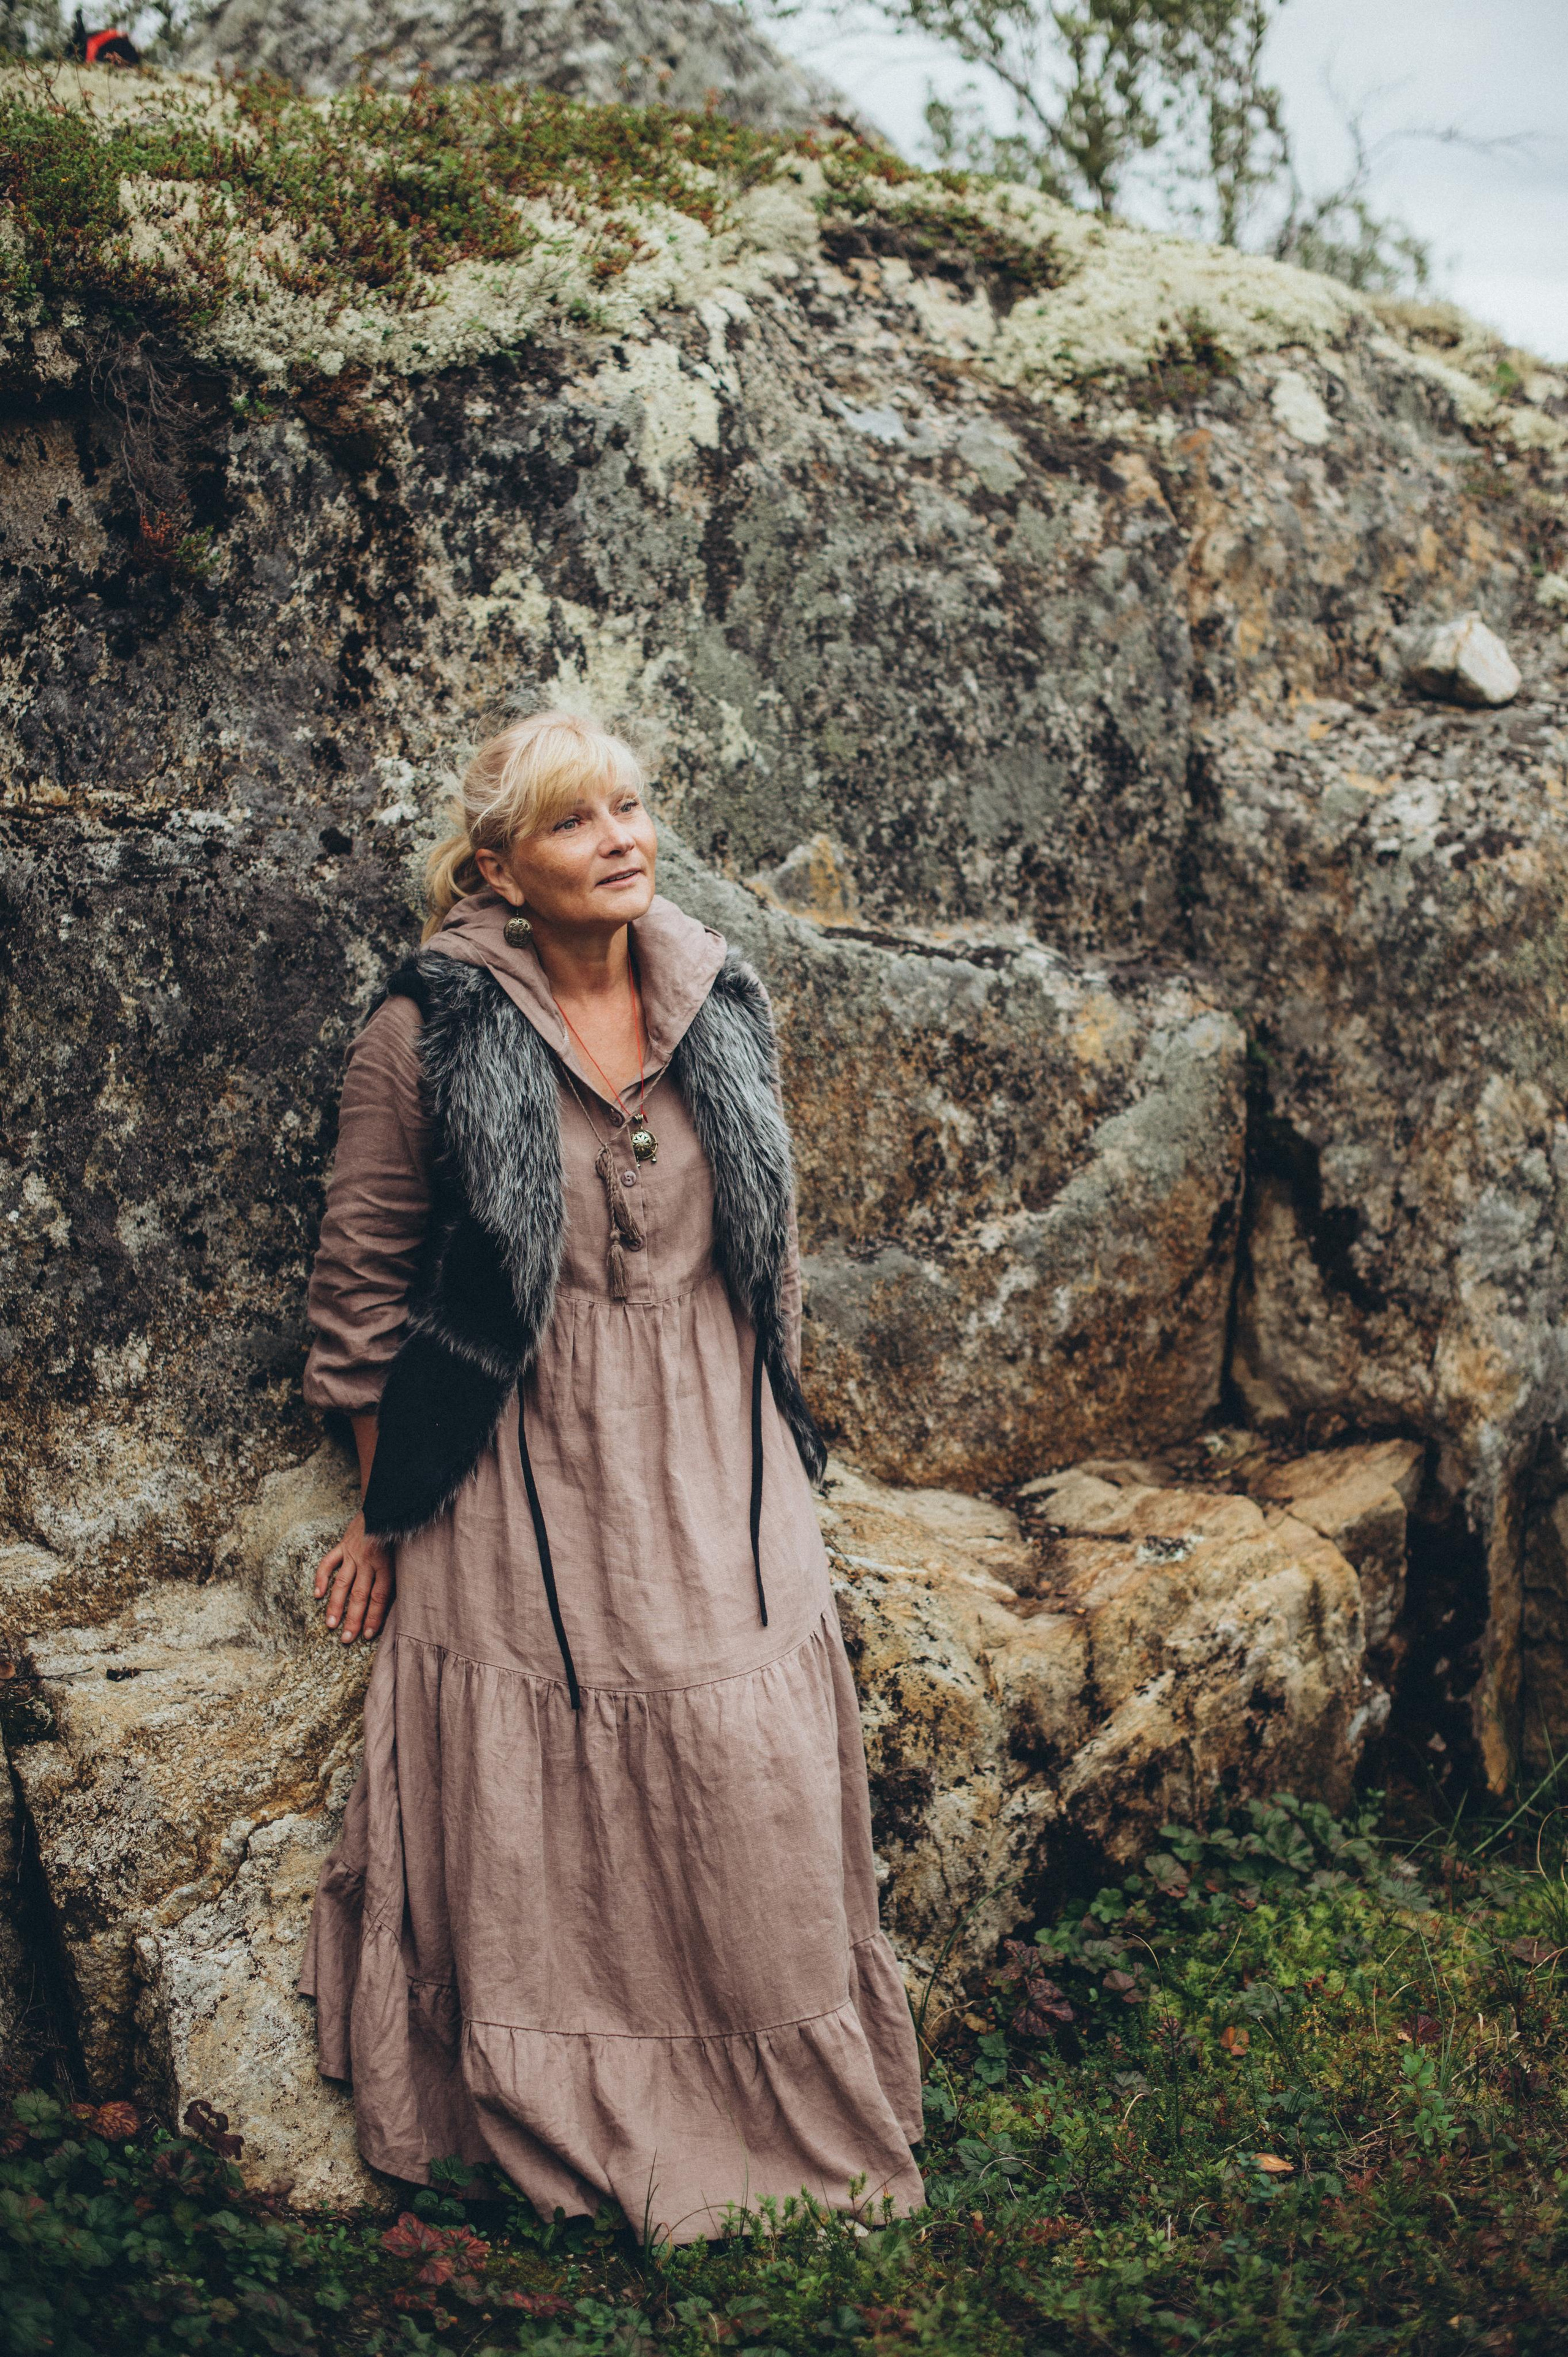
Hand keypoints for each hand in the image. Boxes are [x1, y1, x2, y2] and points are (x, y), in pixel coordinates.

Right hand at [314, 1511, 394, 1643]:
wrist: (385, 1504)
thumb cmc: (397, 1535)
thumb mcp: (403, 1555)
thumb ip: (396, 1577)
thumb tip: (393, 1605)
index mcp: (386, 1564)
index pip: (379, 1596)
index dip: (374, 1616)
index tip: (367, 1635)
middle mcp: (368, 1560)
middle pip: (360, 1594)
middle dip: (353, 1618)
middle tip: (347, 1639)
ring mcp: (353, 1552)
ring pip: (342, 1583)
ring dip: (335, 1605)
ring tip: (331, 1625)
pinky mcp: (342, 1545)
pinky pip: (328, 1563)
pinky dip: (321, 1578)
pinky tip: (317, 1595)